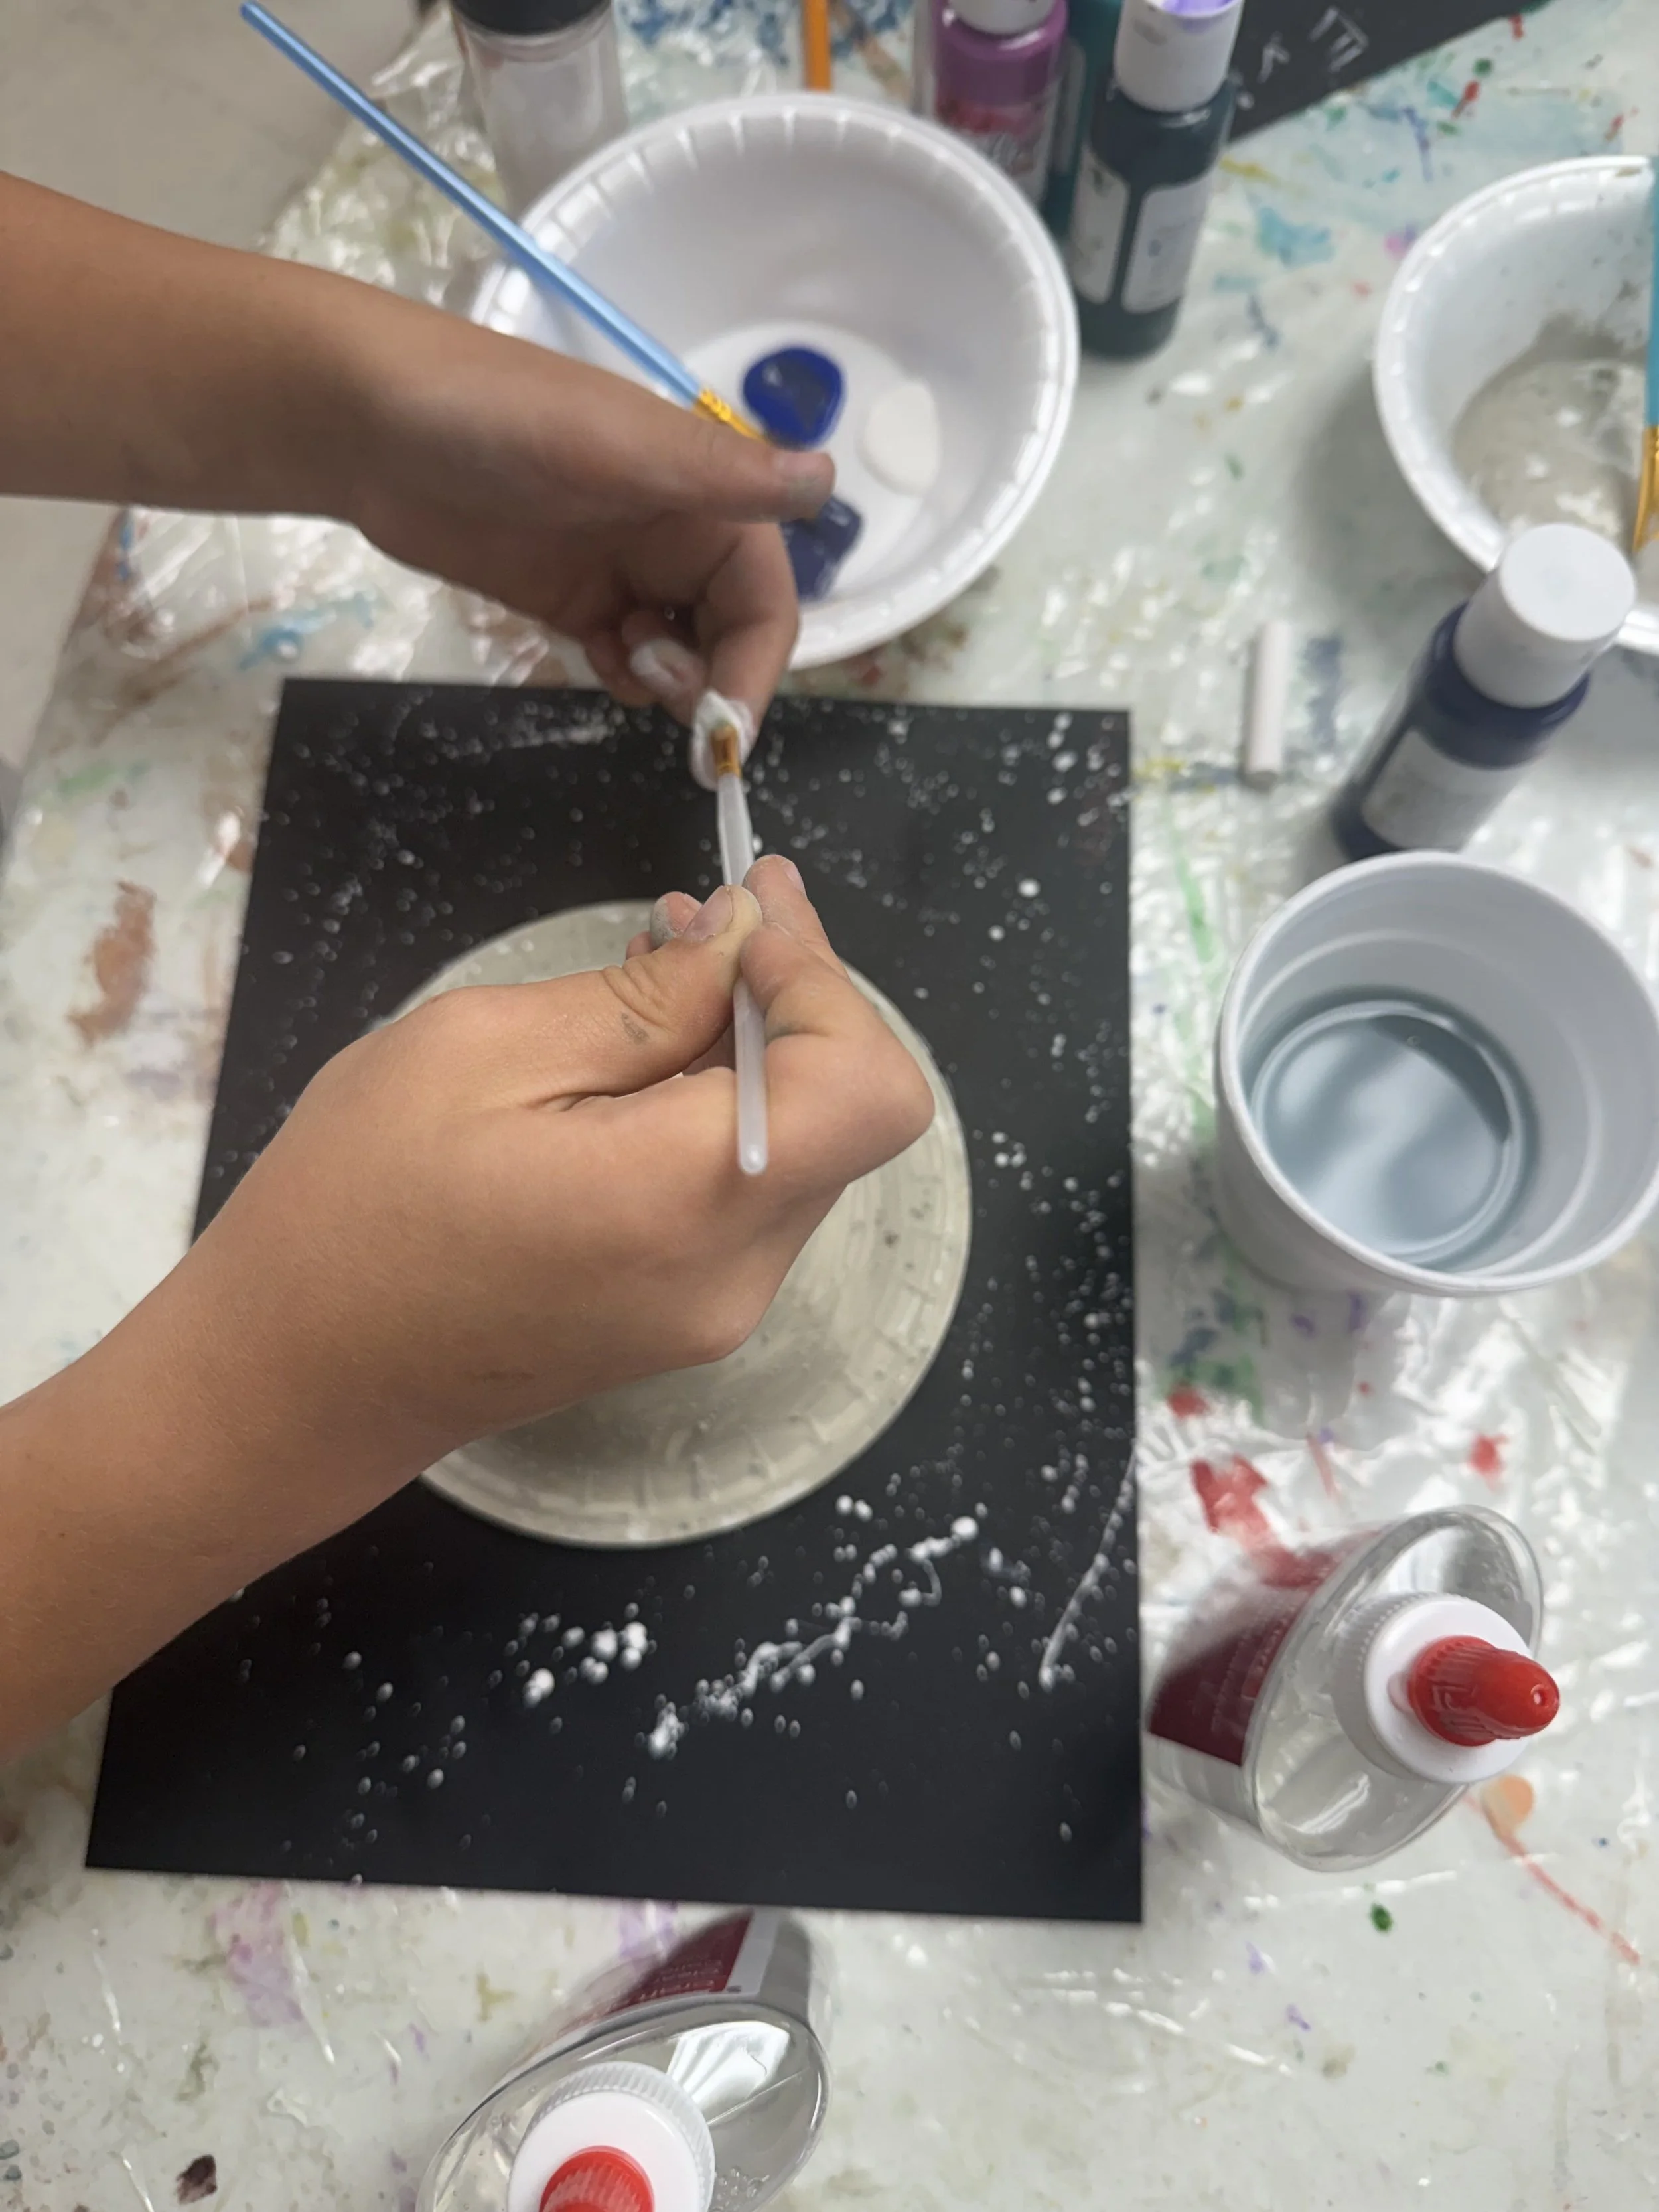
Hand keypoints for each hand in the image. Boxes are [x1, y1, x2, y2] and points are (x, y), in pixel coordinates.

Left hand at [0, 178, 832, 735]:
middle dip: (712, 681)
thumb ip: (721, 477)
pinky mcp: (569, 596)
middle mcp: (675, 530)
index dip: (759, 666)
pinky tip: (592, 658)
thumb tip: (827, 481)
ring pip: (680, 653)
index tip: (727, 729)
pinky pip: (622, 656)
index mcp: (703, 491)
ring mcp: (620, 566)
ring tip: (615, 657)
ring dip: (665, 682)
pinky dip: (620, 675)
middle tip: (656, 690)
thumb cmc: (497, 418)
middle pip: (731, 635)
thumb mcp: (618, 448)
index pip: (766, 600)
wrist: (368, 422)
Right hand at [0, 860, 931, 1751]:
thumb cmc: (352, 1205)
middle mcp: (733, 1275)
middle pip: (851, 1114)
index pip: (868, 1087)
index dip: (826, 982)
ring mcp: (717, 1311)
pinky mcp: (689, 1320)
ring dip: (763, 1045)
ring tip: (670, 960)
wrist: (295, 1379)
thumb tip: (745, 943)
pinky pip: (754, 1191)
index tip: (746, 914)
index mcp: (683, 1204)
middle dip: (801, 995)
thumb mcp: (479, 1053)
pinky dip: (728, 1107)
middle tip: (717, 905)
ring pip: (809, 1148)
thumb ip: (638, 1000)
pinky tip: (651, 1052)